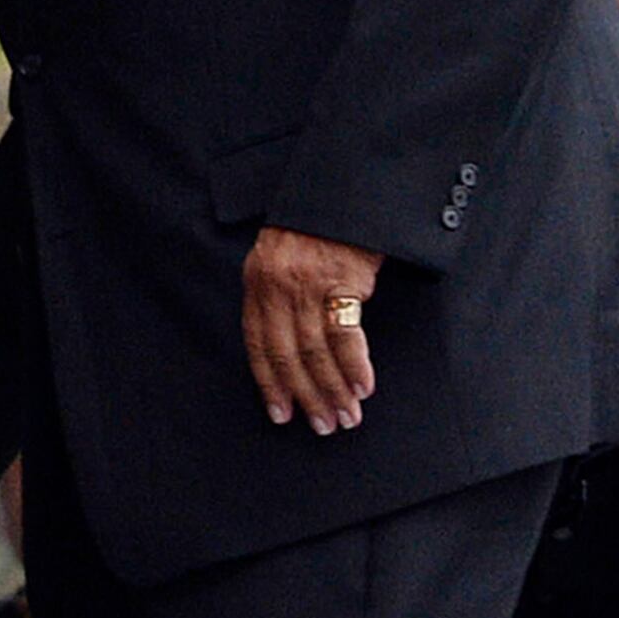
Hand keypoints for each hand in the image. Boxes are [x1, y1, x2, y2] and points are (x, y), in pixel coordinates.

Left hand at [243, 224, 380, 432]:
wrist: (339, 192)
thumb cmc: (311, 230)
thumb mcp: (278, 260)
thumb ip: (276, 299)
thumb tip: (287, 352)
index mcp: (256, 283)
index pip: (257, 344)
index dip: (269, 382)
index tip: (280, 413)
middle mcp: (276, 286)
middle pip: (286, 354)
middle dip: (304, 395)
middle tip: (321, 425)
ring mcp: (307, 284)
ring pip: (316, 351)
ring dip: (333, 390)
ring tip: (346, 416)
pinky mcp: (340, 281)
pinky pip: (346, 335)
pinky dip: (355, 367)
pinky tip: (362, 388)